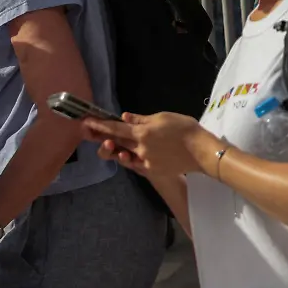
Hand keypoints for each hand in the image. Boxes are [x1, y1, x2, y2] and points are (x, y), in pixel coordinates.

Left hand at [83, 112, 215, 177]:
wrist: (201, 150)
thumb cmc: (185, 129)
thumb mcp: (164, 117)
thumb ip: (142, 119)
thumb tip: (125, 117)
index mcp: (142, 133)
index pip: (116, 128)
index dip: (99, 125)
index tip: (86, 122)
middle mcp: (139, 148)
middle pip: (116, 142)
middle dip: (101, 136)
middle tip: (88, 132)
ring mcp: (144, 161)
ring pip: (123, 155)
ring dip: (114, 149)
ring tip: (108, 144)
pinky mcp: (151, 170)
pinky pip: (134, 164)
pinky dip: (128, 158)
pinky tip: (126, 154)